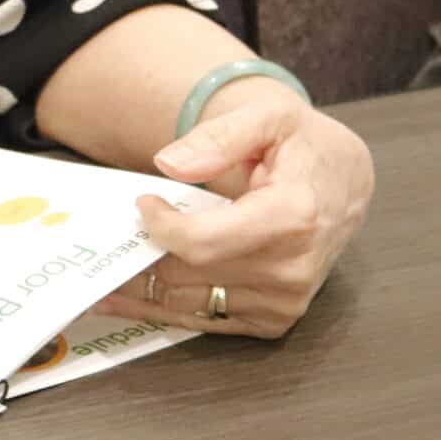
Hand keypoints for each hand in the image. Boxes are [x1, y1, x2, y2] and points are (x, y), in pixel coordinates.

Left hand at [88, 86, 374, 339]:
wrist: (346, 186)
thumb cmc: (305, 146)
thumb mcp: (270, 117)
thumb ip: (220, 137)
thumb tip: (168, 164)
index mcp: (291, 218)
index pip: (203, 242)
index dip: (161, 227)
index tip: (143, 203)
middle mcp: (291, 270)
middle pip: (190, 276)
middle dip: (138, 262)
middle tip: (97, 248)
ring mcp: (285, 302)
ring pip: (192, 305)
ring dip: (142, 295)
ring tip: (94, 284)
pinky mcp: (276, 320)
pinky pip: (208, 321)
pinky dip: (166, 311)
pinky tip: (129, 299)